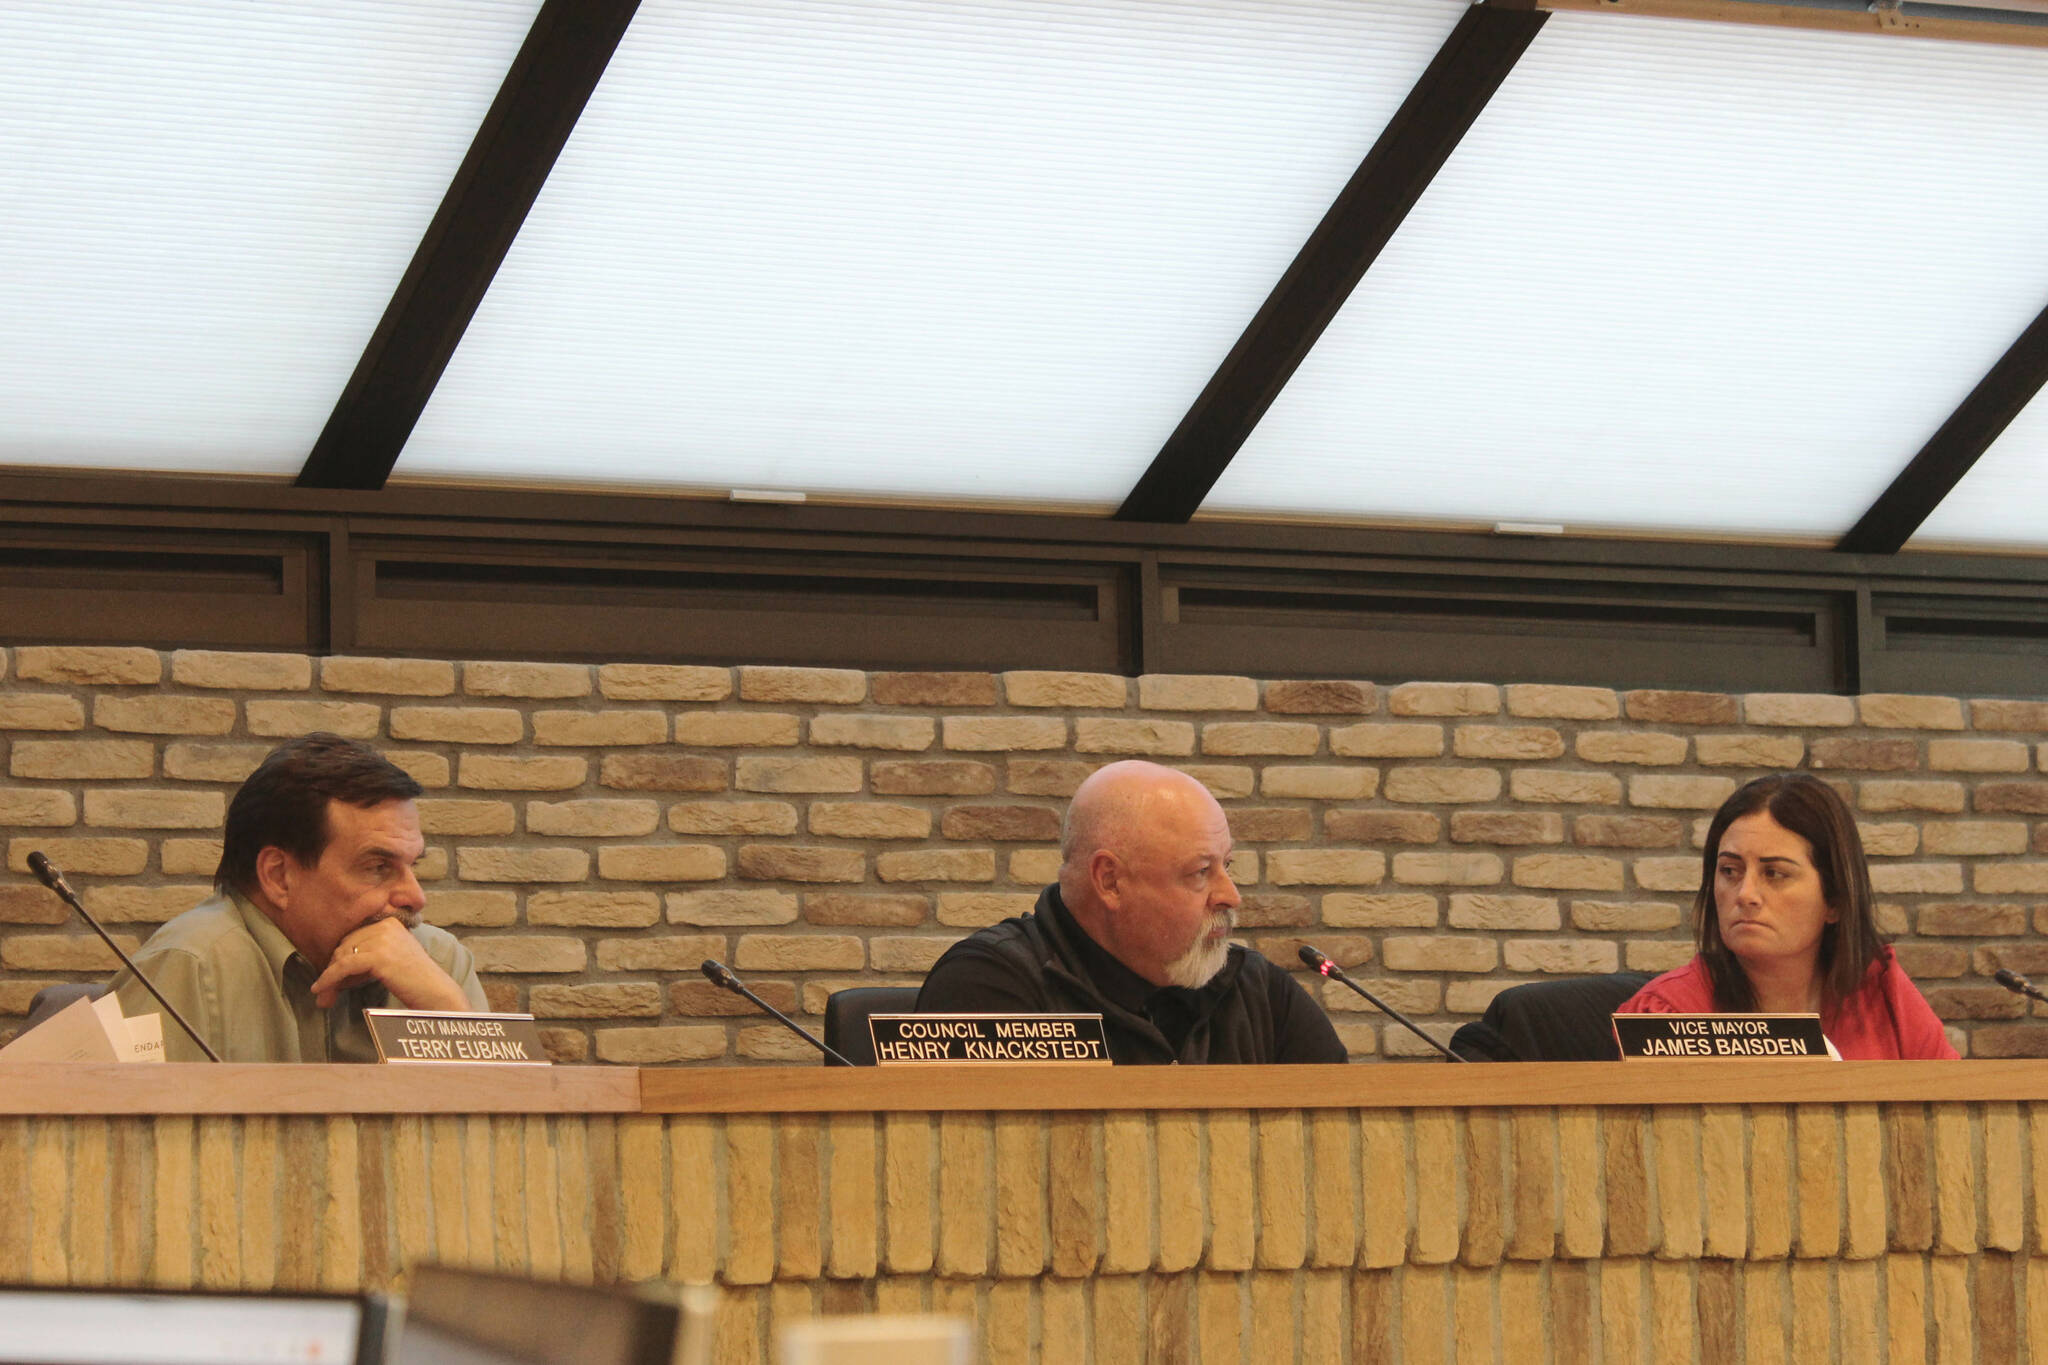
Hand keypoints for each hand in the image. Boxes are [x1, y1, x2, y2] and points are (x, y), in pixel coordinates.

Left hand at [310, 915, 470, 1011]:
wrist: (435, 993)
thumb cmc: (415, 981)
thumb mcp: (391, 957)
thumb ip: (368, 952)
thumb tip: (333, 964)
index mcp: (390, 922)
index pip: (353, 936)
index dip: (340, 958)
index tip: (332, 977)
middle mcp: (386, 926)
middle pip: (345, 945)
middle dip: (332, 969)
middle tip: (324, 991)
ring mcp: (383, 939)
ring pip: (342, 957)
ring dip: (329, 978)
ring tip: (323, 996)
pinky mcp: (378, 956)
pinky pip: (343, 966)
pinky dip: (328, 979)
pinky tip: (320, 990)